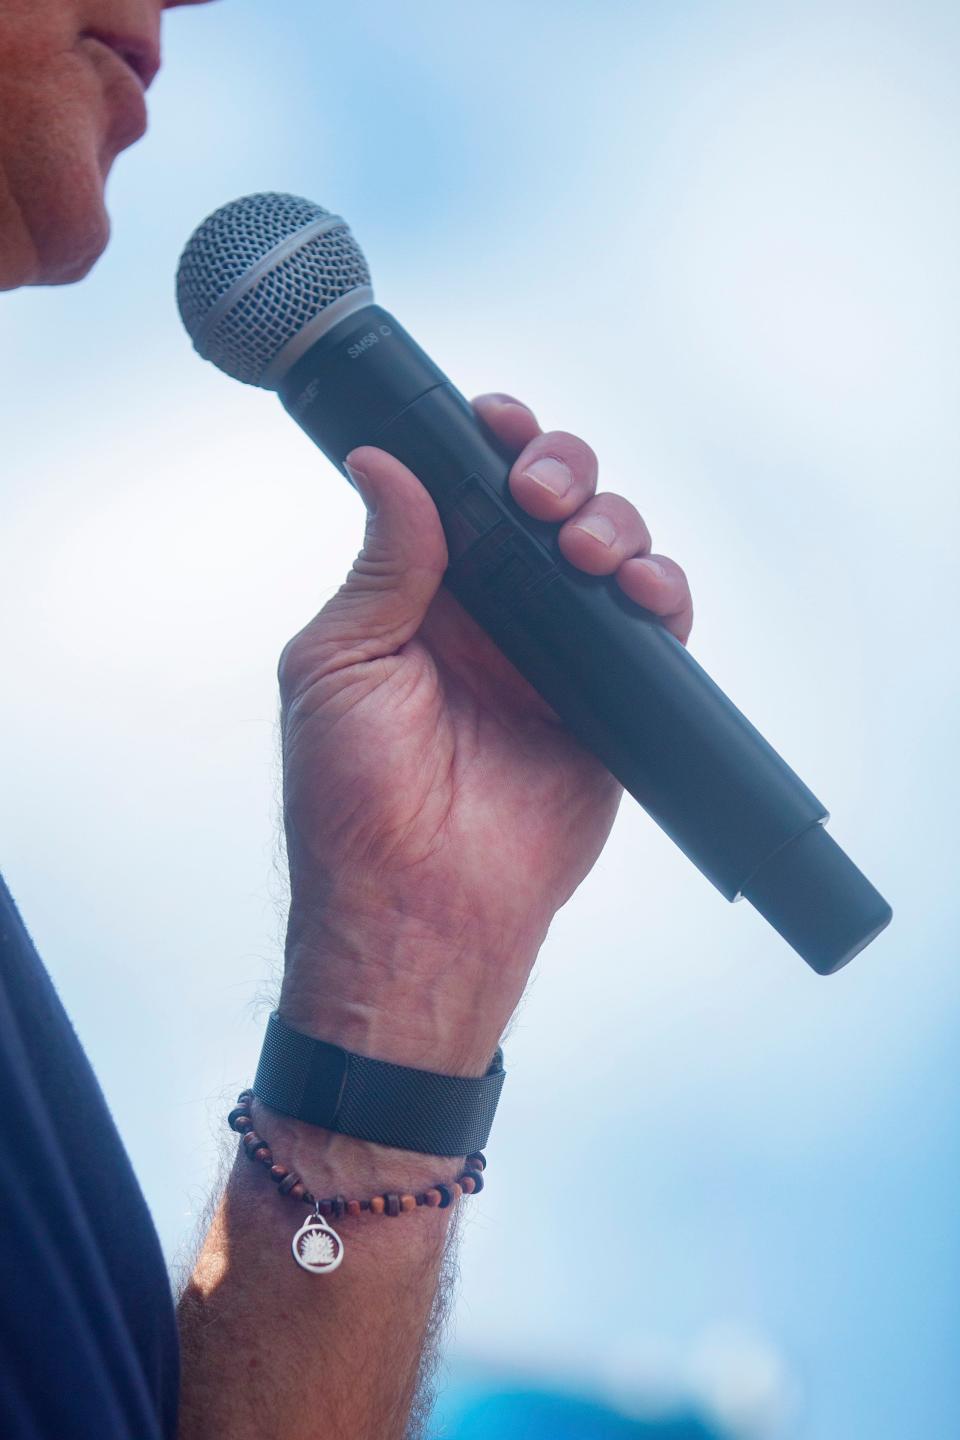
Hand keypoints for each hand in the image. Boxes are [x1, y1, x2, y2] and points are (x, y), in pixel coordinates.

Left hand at [277, 394, 692, 1073]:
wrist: (418, 905)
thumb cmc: (354, 800)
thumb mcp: (339, 664)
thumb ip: (383, 565)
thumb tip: (387, 466)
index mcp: (423, 595)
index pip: (466, 492)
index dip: (489, 446)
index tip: (496, 423)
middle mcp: (494, 615)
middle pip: (550, 503)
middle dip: (559, 471)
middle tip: (542, 496)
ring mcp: (557, 655)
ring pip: (610, 549)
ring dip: (612, 523)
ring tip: (585, 551)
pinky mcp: (612, 701)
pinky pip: (654, 627)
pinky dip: (662, 592)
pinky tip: (641, 591)